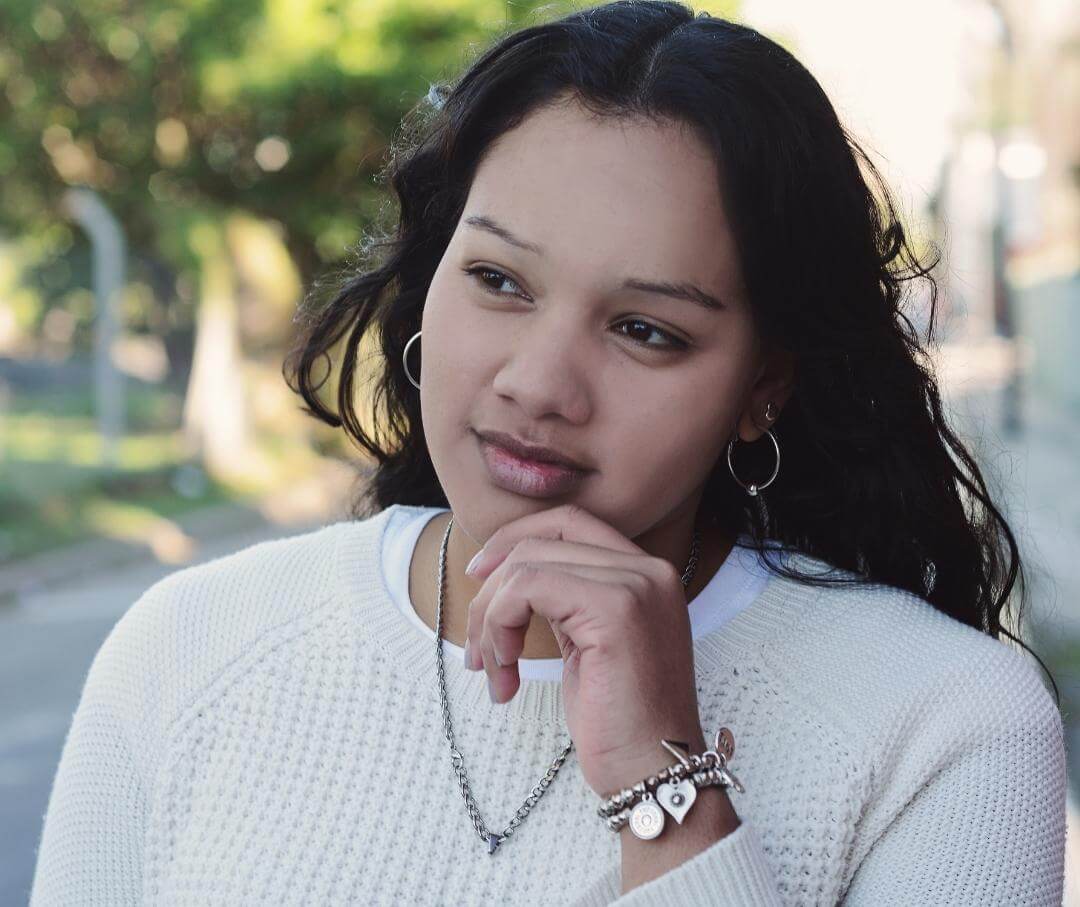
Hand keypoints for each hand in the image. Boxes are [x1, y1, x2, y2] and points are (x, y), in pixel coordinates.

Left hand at [464, 503, 706, 797]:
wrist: (651, 772)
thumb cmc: (617, 720)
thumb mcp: (588, 643)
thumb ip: (564, 599)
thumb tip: (501, 575)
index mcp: (646, 573)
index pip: (569, 523)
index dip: (515, 540)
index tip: (480, 578)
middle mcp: (648, 569)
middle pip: (542, 540)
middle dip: (492, 585)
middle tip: (475, 640)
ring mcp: (635, 584)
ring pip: (527, 565)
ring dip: (490, 619)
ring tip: (493, 669)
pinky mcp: (615, 608)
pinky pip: (526, 589)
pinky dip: (499, 627)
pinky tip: (506, 676)